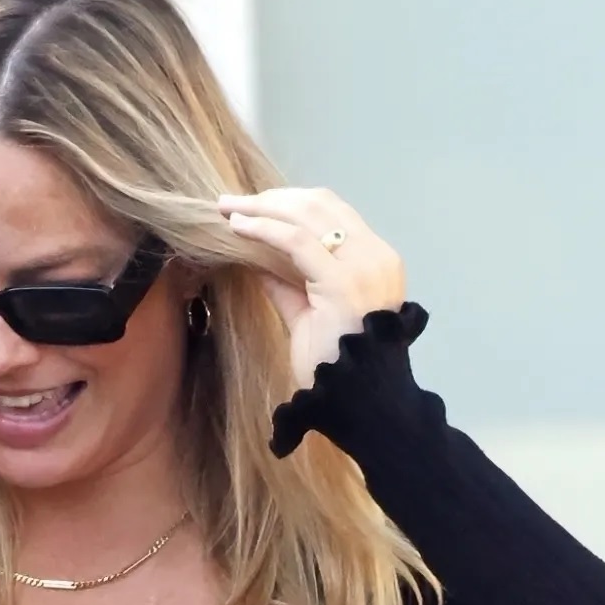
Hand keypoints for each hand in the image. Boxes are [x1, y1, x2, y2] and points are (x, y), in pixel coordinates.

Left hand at [214, 185, 405, 388]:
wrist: (359, 406)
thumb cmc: (335, 371)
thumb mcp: (308, 316)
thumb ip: (288, 284)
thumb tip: (256, 257)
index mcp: (376, 261)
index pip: (333, 214)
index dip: (291, 203)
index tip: (255, 206)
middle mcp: (376, 256)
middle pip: (320, 205)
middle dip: (271, 198)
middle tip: (231, 201)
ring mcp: (363, 266)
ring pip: (306, 214)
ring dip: (262, 207)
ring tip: (228, 209)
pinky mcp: (342, 281)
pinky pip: (295, 240)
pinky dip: (263, 228)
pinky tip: (237, 227)